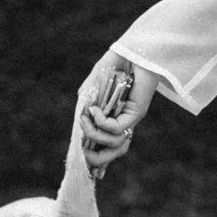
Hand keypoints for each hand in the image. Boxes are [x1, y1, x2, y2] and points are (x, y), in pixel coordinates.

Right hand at [74, 49, 154, 176]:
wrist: (132, 51)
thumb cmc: (113, 66)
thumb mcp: (93, 87)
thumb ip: (85, 104)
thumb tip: (80, 121)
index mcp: (113, 118)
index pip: (107, 146)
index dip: (97, 159)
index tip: (85, 164)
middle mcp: (123, 121)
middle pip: (113, 152)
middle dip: (95, 159)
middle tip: (83, 151)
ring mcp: (130, 118)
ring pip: (115, 144)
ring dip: (94, 136)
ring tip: (86, 121)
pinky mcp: (136, 112)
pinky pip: (116, 128)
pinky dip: (101, 122)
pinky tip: (95, 109)